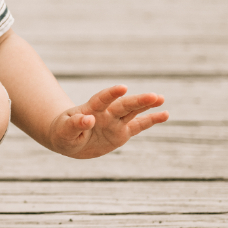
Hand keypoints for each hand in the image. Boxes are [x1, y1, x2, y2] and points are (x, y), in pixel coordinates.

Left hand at [47, 84, 167, 158]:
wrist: (68, 139)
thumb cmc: (63, 132)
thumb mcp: (64, 131)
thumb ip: (74, 124)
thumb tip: (88, 119)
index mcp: (90, 109)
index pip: (102, 99)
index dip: (111, 94)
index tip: (122, 88)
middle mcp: (106, 113)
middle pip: (123, 105)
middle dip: (138, 101)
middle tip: (154, 96)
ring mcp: (115, 122)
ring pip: (133, 112)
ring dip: (146, 105)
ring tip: (161, 98)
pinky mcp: (122, 132)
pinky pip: (138, 126)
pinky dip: (151, 120)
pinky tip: (165, 114)